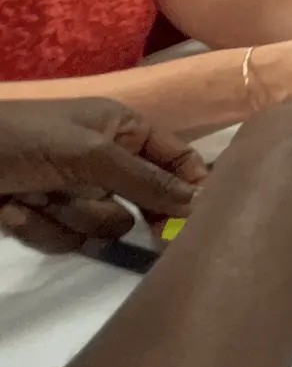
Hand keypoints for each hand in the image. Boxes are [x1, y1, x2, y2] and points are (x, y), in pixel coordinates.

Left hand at [0, 99, 205, 253]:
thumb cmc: (18, 140)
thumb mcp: (88, 153)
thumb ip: (146, 180)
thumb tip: (198, 202)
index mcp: (120, 128)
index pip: (177, 158)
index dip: (190, 185)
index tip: (195, 217)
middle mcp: (103, 159)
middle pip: (146, 200)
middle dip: (124, 210)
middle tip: (141, 232)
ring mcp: (72, 190)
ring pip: (105, 225)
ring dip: (71, 218)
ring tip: (36, 199)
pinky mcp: (44, 216)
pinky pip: (67, 239)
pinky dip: (40, 229)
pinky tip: (12, 210)